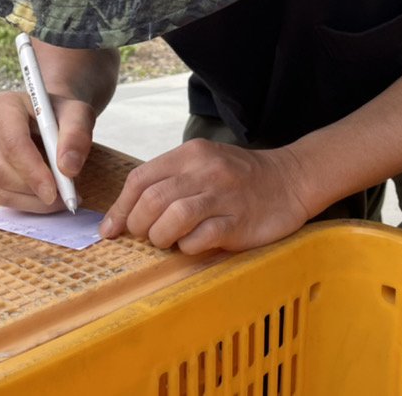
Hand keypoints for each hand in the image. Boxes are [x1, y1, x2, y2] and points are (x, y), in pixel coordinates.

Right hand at [0, 89, 95, 212]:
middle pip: (0, 170)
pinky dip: (28, 203)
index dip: (32, 170)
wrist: (49, 117)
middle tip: (65, 198)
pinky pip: (2, 196)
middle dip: (33, 190)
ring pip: (0, 188)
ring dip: (33, 200)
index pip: (13, 143)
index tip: (53, 191)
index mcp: (2, 105)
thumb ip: (77, 135)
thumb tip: (68, 168)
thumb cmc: (62, 113)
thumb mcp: (78, 114)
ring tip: (63, 197)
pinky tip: (49, 198)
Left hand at [99, 139, 312, 254]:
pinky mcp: (238, 222)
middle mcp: (206, 170)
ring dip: (161, 237)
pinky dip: (187, 247)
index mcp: (191, 153)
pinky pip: (199, 238)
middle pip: (152, 200)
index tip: (111, 230)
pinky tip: (193, 245)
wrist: (289, 180)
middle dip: (139, 225)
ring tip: (168, 241)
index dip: (120, 208)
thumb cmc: (237, 178)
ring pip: (172, 218)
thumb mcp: (202, 165)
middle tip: (146, 236)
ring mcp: (223, 196)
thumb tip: (123, 216)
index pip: (140, 179)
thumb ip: (167, 182)